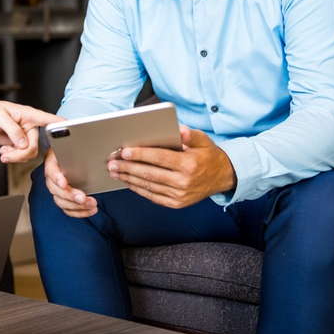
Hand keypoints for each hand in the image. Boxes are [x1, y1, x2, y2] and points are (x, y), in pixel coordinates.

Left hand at [0, 98, 62, 162]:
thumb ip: (13, 130)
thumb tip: (23, 144)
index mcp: (29, 115)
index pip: (47, 119)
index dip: (59, 124)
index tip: (69, 127)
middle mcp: (30, 126)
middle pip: (35, 145)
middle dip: (20, 153)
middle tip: (7, 156)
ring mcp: (25, 136)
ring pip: (29, 152)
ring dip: (16, 156)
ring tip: (4, 154)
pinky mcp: (19, 144)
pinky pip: (22, 155)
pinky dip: (13, 157)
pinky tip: (4, 152)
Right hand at [42, 149, 97, 217]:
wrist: (71, 156)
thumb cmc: (71, 150)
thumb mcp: (71, 145)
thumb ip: (74, 147)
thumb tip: (83, 146)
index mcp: (52, 162)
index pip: (50, 170)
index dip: (56, 178)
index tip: (64, 183)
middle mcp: (51, 177)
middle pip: (55, 190)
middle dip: (69, 195)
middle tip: (83, 197)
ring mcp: (56, 189)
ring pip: (61, 202)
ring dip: (76, 206)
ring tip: (91, 203)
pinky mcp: (63, 199)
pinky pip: (68, 209)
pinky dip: (79, 212)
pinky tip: (90, 210)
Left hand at [106, 125, 236, 207]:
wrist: (222, 177)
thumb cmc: (208, 155)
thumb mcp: (203, 140)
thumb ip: (190, 135)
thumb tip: (180, 129)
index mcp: (189, 164)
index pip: (159, 158)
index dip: (140, 154)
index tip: (124, 151)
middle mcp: (184, 182)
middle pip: (150, 173)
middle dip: (128, 168)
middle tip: (111, 163)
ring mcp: (180, 195)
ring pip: (149, 186)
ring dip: (129, 179)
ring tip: (115, 172)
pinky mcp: (177, 204)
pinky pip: (153, 196)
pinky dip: (139, 189)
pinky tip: (128, 182)